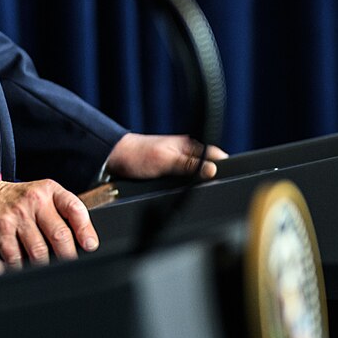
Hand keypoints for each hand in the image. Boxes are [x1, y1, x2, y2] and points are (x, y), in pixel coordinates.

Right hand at [0, 178, 95, 263]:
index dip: (86, 230)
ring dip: (45, 264)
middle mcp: (33, 200)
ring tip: (46, 267)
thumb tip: (81, 243)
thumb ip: (58, 213)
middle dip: (68, 255)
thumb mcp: (38, 197)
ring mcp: (16, 215)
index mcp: (48, 190)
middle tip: (71, 264)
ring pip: (40, 250)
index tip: (90, 246)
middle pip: (60, 234)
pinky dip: (22, 266)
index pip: (74, 209)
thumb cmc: (13, 202)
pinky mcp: (0, 230)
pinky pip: (17, 257)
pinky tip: (23, 265)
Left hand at [105, 133, 227, 180]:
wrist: (113, 159)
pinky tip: (180, 192)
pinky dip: (183, 186)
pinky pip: (182, 180)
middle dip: (209, 178)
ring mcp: (176, 162)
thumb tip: (213, 170)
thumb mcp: (165, 161)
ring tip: (194, 191)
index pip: (215, 155)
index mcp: (188, 145)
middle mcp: (185, 153)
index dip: (222, 167)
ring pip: (194, 175)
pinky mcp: (168, 171)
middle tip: (208, 189)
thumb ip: (189, 165)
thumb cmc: (136, 155)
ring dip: (194, 184)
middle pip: (207, 167)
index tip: (224, 179)